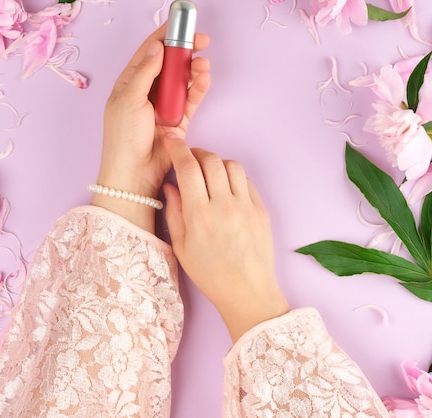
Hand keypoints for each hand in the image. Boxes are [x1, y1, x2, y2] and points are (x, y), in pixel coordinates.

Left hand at [93, 26, 210, 231]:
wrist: (133, 173)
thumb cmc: (123, 136)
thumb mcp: (129, 98)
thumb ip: (145, 71)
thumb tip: (159, 46)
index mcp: (129, 82)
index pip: (149, 52)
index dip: (165, 35)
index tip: (181, 22)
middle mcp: (147, 91)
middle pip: (169, 63)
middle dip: (186, 50)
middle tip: (202, 40)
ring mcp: (163, 105)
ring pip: (182, 80)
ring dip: (193, 69)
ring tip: (203, 63)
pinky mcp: (179, 120)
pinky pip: (191, 99)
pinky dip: (198, 87)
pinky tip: (203, 77)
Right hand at [162, 133, 288, 342]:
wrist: (248, 292)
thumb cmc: (211, 274)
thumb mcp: (181, 247)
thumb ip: (174, 212)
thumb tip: (170, 185)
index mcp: (199, 215)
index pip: (188, 168)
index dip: (178, 148)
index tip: (171, 140)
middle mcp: (224, 205)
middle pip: (210, 160)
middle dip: (196, 152)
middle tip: (189, 159)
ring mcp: (246, 206)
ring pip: (231, 165)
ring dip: (217, 163)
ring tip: (209, 174)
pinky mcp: (261, 210)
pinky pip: (247, 181)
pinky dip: (234, 177)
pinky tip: (226, 189)